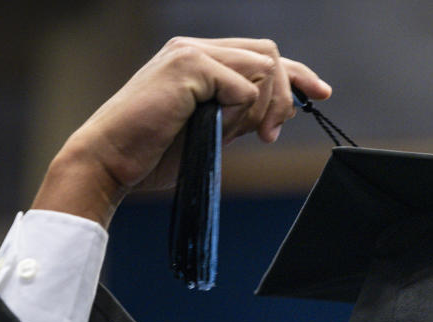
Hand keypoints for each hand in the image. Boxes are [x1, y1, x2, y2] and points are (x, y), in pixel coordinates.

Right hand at [31, 37, 330, 227]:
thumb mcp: (209, 133)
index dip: (297, 74)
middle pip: (269, 54)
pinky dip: (242, 110)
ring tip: (253, 137)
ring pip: (263, 66)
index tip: (321, 94)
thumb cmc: (152, 155)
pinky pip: (243, 86)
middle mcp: (195, 48)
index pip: (260, 56)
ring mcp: (191, 53)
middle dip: (287, 94)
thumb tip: (278, 113)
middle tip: (272, 134)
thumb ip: (240, 117)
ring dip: (268, 106)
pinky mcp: (188, 66)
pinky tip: (222, 130)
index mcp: (199, 62)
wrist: (111, 162)